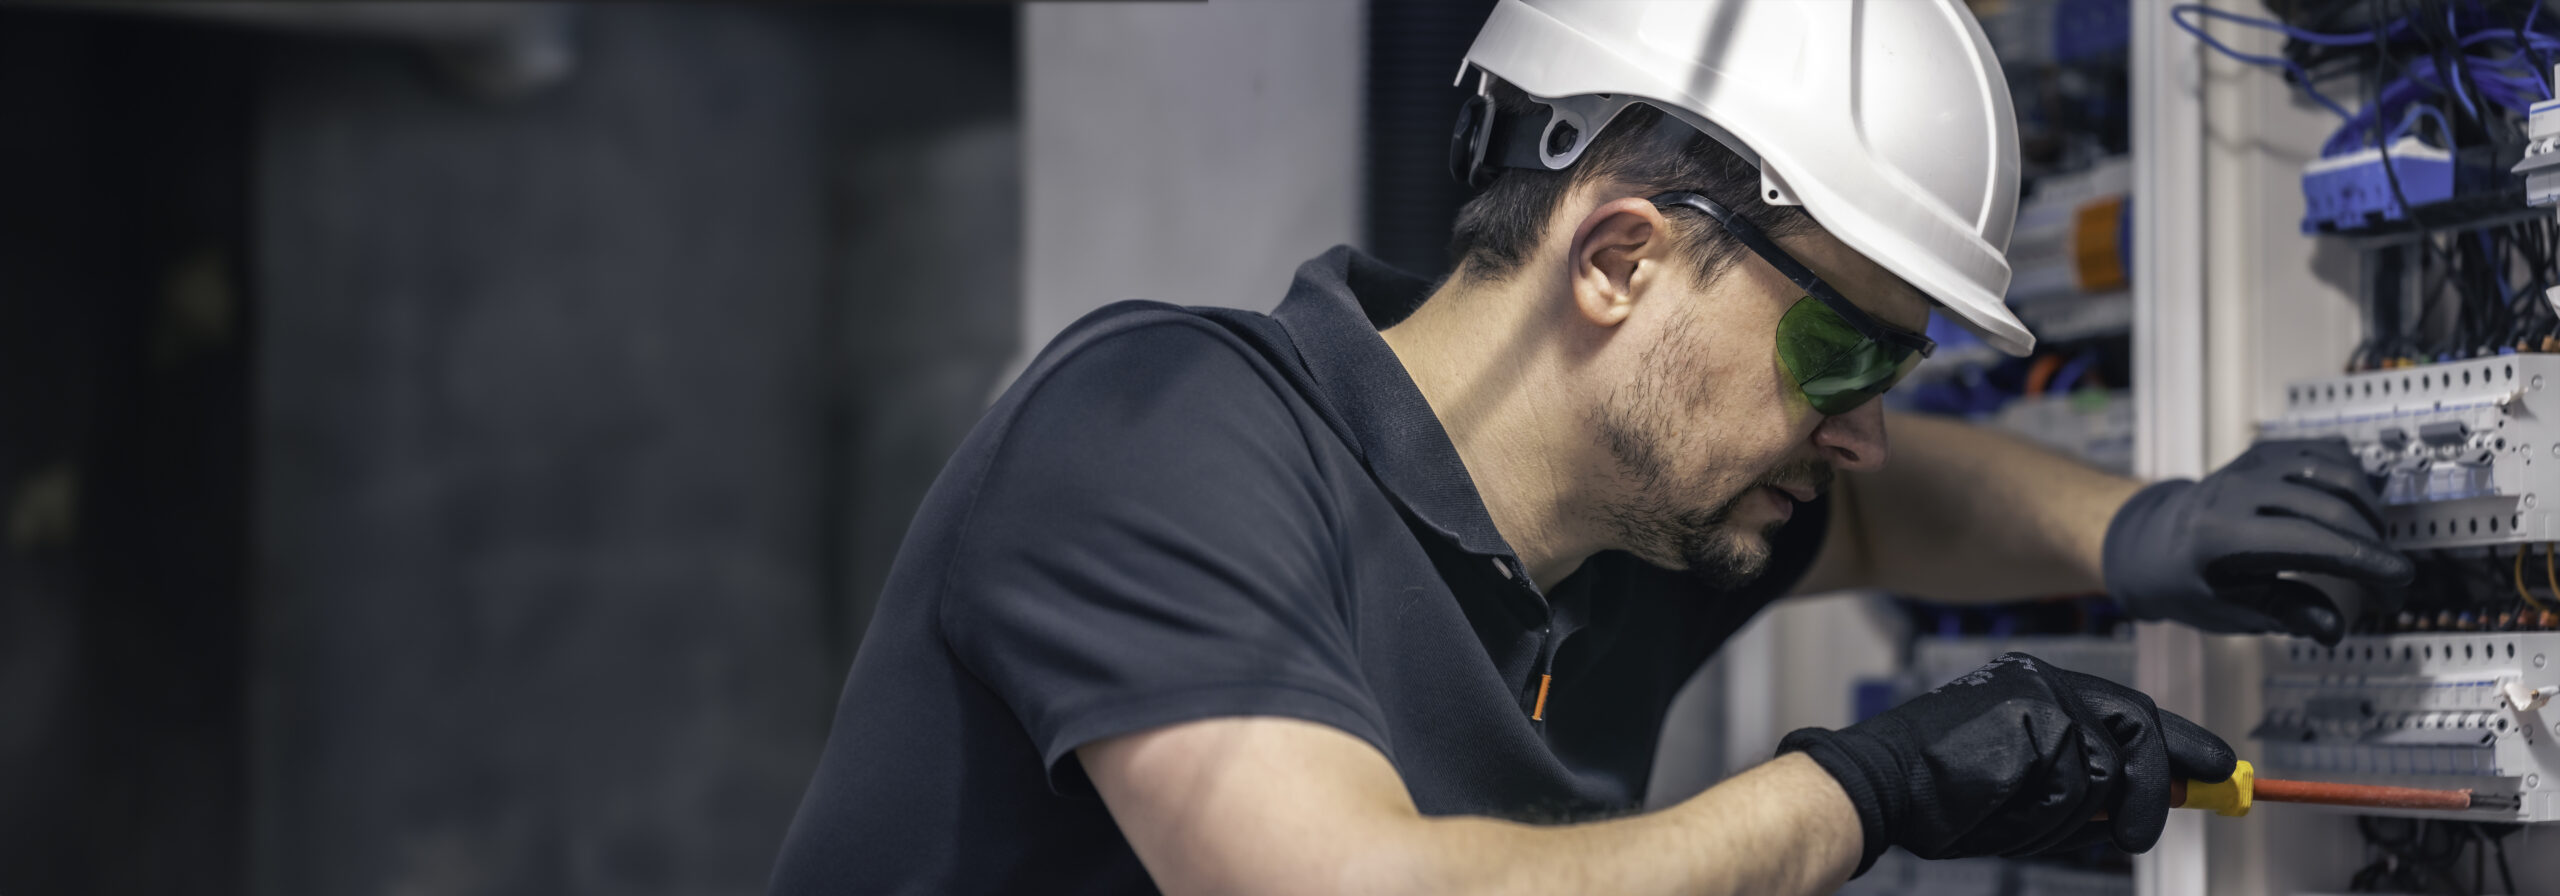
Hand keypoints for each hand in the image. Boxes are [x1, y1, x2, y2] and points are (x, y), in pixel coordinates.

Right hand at [1778, 652, 2233, 873]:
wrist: (1878, 782)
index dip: (2185, 744)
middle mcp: (2046, 681)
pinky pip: (2076, 790)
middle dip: (2154, 792)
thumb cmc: (1942, 790)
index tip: (2220, 770)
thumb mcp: (2027, 780)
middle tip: (2138, 833)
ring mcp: (2042, 699)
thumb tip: (2155, 801)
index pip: (2135, 713)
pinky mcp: (2035, 724)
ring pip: (2108, 775)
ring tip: (2014, 815)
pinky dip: (2048, 818)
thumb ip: (2090, 781)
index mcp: (2041, 686)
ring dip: (2073, 818)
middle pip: (2141, 733)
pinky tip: (2002, 809)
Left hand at [2103, 438, 2413, 643]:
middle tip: (2389, 587)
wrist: (2154, 541)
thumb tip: (2334, 630)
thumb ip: (2284, 613)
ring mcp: (2253, 464)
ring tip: (2372, 550)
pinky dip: (2355, 481)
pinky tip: (2359, 511)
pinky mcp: (2266, 451)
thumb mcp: (2230, 609)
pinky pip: (2328, 454)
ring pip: (2339, 475)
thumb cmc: (2191, 582)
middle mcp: (2238, 490)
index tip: (2399, 581)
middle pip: (2333, 509)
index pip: (2310, 541)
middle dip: (2373, 549)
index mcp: (2222, 535)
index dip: (2364, 562)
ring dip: (2370, 513)